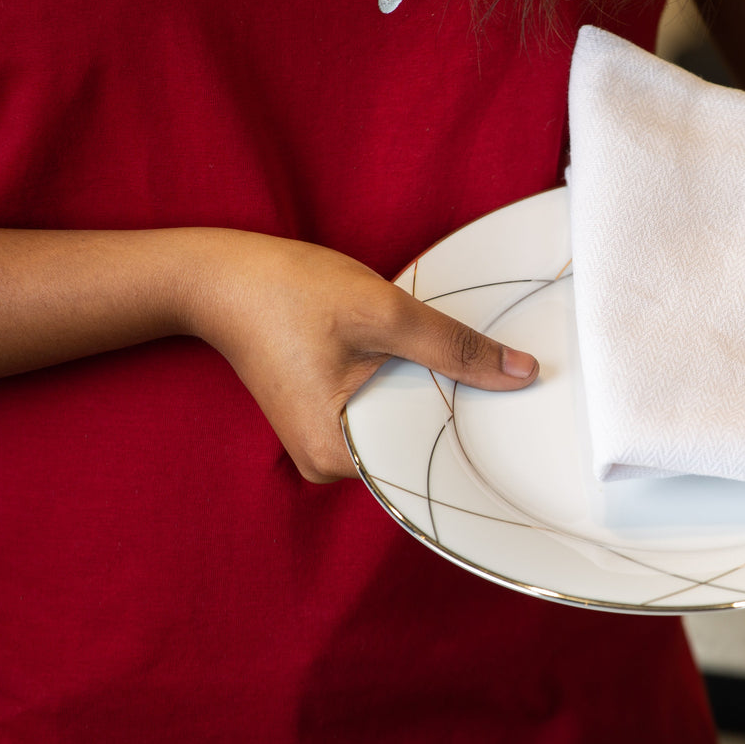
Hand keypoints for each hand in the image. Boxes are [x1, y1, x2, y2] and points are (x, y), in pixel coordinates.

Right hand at [187, 229, 537, 481]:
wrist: (219, 277)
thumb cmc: (286, 292)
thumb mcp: (383, 313)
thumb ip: (453, 347)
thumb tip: (521, 373)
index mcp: (338, 457)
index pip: (431, 460)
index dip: (479, 435)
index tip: (524, 415)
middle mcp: (330, 466)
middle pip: (421, 447)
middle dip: (461, 414)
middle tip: (510, 380)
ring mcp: (328, 445)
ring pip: (406, 428)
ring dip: (434, 398)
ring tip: (469, 369)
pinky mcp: (329, 421)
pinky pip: (388, 414)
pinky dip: (411, 390)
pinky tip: (431, 365)